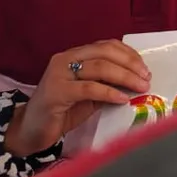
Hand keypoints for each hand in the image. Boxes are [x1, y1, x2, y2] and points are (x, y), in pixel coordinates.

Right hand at [6, 41, 150, 155]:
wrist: (30, 131)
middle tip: (146, 77)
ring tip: (140, 87)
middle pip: (106, 53)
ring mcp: (59, 74)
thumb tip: (137, 79)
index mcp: (75, 55)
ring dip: (125, 77)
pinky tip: (122, 99)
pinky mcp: (56, 92)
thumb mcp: (91, 95)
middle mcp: (65, 59)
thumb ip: (108, 83)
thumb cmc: (63, 112)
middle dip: (130, 64)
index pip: (107, 46)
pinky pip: (90, 88)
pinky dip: (110, 92)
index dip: (129, 54)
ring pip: (100, 67)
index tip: (145, 67)